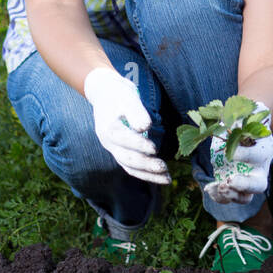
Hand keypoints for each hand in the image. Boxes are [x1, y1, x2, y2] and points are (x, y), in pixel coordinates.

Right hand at [82, 67, 169, 183]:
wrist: (106, 95)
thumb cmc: (119, 94)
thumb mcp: (127, 97)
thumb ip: (136, 112)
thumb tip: (145, 127)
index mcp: (108, 128)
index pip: (123, 139)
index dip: (138, 145)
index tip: (154, 148)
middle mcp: (109, 143)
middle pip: (126, 158)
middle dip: (145, 164)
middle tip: (163, 167)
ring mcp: (114, 149)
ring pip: (130, 167)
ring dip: (148, 174)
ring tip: (167, 178)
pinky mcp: (121, 152)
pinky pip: (133, 167)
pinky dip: (146, 173)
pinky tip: (161, 177)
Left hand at [204, 100, 272, 204]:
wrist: (244, 133)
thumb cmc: (243, 123)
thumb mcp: (241, 116)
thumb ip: (235, 116)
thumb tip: (222, 117)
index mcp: (264, 150)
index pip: (258, 155)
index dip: (245, 155)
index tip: (229, 154)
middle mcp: (260, 170)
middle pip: (258, 185)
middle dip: (244, 185)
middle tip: (229, 180)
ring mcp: (249, 181)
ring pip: (245, 197)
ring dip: (231, 195)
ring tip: (219, 187)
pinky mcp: (236, 188)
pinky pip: (230, 198)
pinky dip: (219, 196)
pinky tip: (210, 188)